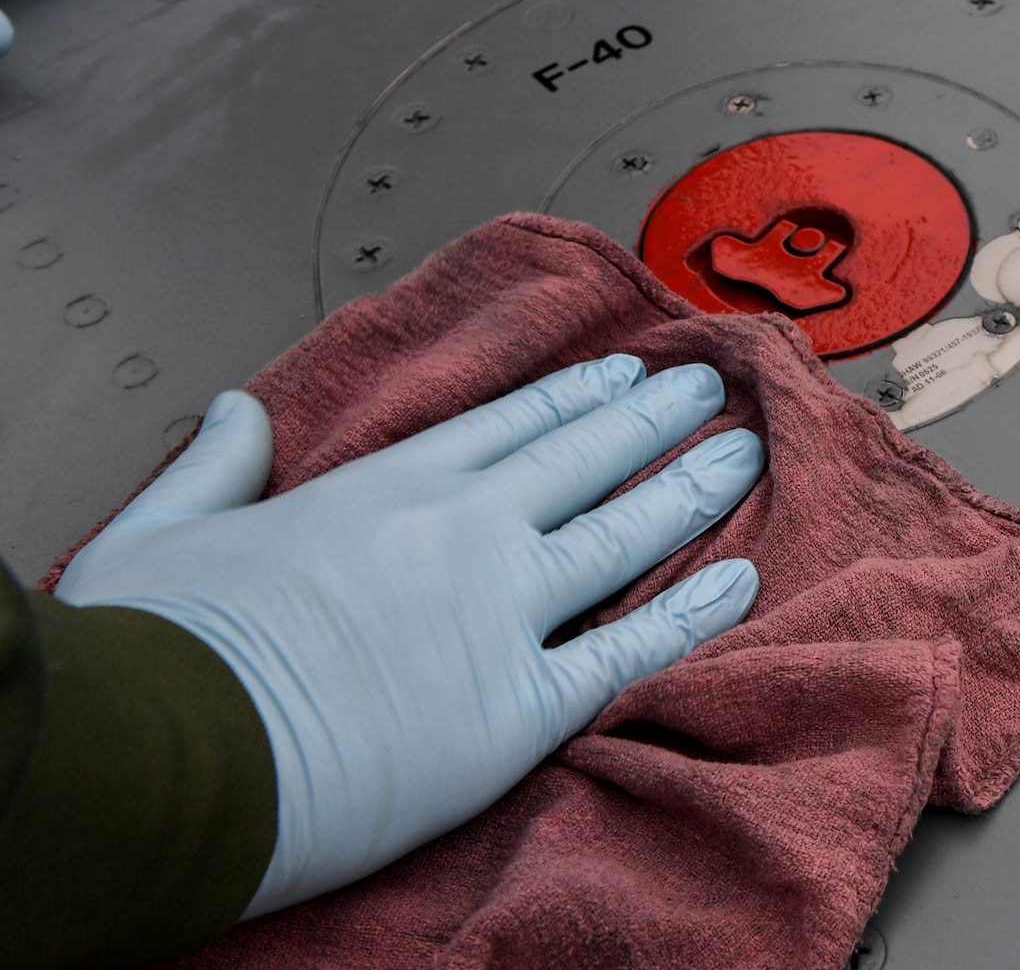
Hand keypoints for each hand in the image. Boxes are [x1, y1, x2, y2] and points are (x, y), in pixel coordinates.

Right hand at [55, 356, 764, 914]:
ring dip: (692, 491)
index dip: (570, 399)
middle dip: (651, 419)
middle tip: (707, 388)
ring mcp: (499, 614)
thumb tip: (232, 409)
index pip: (503, 426)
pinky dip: (694, 616)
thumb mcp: (161, 533)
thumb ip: (213, 465)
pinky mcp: (521, 707)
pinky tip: (745, 582)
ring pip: (624, 535)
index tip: (619, 374)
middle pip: (581, 460)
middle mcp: (458, 532)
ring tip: (745, 455)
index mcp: (381, 488)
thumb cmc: (157, 658)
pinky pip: (632, 652)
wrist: (172, 762)